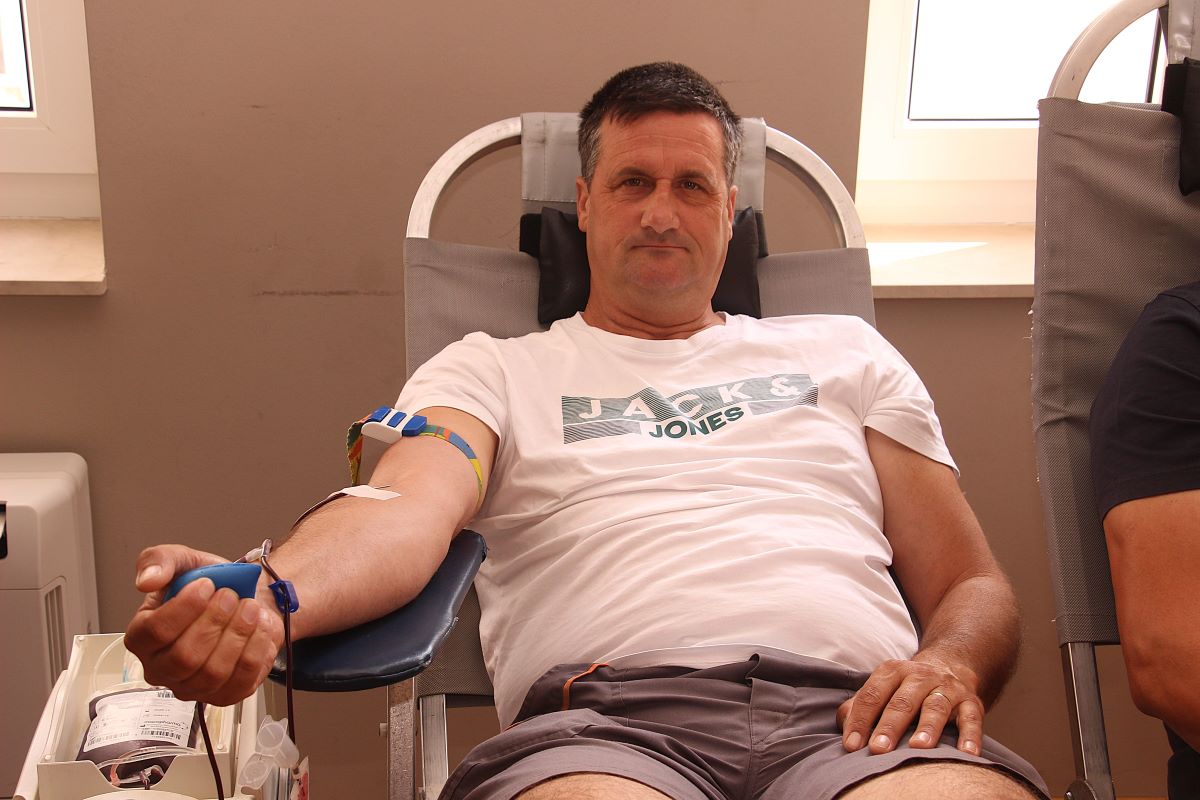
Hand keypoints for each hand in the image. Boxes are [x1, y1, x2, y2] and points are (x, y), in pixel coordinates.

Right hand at [124, 544, 283, 705]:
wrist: (244, 600)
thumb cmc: (210, 587)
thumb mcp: (183, 562)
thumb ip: (159, 561)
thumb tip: (146, 581)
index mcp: (142, 637)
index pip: (154, 633)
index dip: (184, 608)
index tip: (207, 585)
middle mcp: (162, 669)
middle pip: (184, 657)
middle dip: (215, 621)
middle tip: (231, 596)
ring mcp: (193, 687)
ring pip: (214, 672)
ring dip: (238, 633)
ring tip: (249, 607)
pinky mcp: (225, 695)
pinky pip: (242, 680)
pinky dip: (257, 649)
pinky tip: (259, 627)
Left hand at [837, 657, 984, 756]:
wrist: (951, 666)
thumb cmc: (906, 688)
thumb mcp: (882, 688)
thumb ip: (860, 706)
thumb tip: (845, 727)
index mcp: (892, 671)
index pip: (871, 696)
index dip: (860, 720)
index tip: (852, 746)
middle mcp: (919, 676)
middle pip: (902, 701)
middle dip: (889, 726)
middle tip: (878, 749)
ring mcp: (946, 688)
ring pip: (935, 707)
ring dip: (927, 728)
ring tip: (918, 748)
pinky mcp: (971, 702)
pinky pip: (972, 719)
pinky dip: (970, 736)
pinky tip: (967, 754)